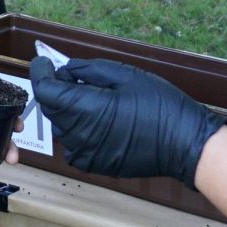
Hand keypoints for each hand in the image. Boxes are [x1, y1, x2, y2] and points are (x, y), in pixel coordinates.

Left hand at [28, 56, 224, 187]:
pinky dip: (80, 129)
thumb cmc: (158, 104)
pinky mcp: (94, 164)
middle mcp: (77, 135)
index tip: (45, 62)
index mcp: (82, 109)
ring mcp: (84, 153)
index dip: (41, 72)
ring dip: (69, 111)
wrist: (185, 144)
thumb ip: (86, 70)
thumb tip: (64, 70)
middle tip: (78, 78)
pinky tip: (102, 122)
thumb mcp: (123, 74)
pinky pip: (75, 143)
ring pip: (62, 126)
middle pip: (51, 108)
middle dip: (58, 90)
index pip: (44, 90)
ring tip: (96, 100)